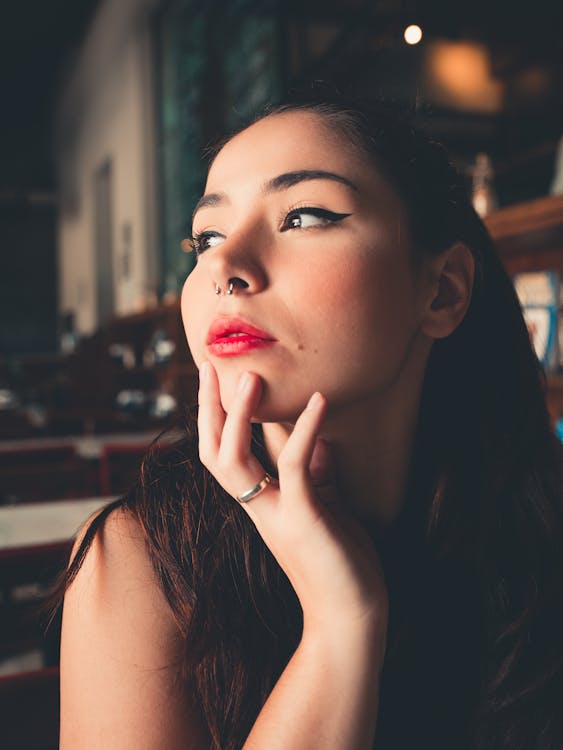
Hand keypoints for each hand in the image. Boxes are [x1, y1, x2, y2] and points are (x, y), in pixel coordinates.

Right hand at [197, 361, 388, 637]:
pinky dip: (305, 429)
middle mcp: (257, 506)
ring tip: (249, 376)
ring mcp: (275, 512)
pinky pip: (294, 466)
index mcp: (259, 503)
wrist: (350, 613)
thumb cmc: (339, 562)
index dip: (214, 418)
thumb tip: (320, 442)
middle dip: (209, 410)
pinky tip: (319, 400)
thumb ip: (316, 475)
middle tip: (209, 366)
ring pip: (235, 459)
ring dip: (239, 415)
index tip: (214, 380)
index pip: (222, 454)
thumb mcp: (324, 508)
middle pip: (214, 452)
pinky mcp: (303, 517)